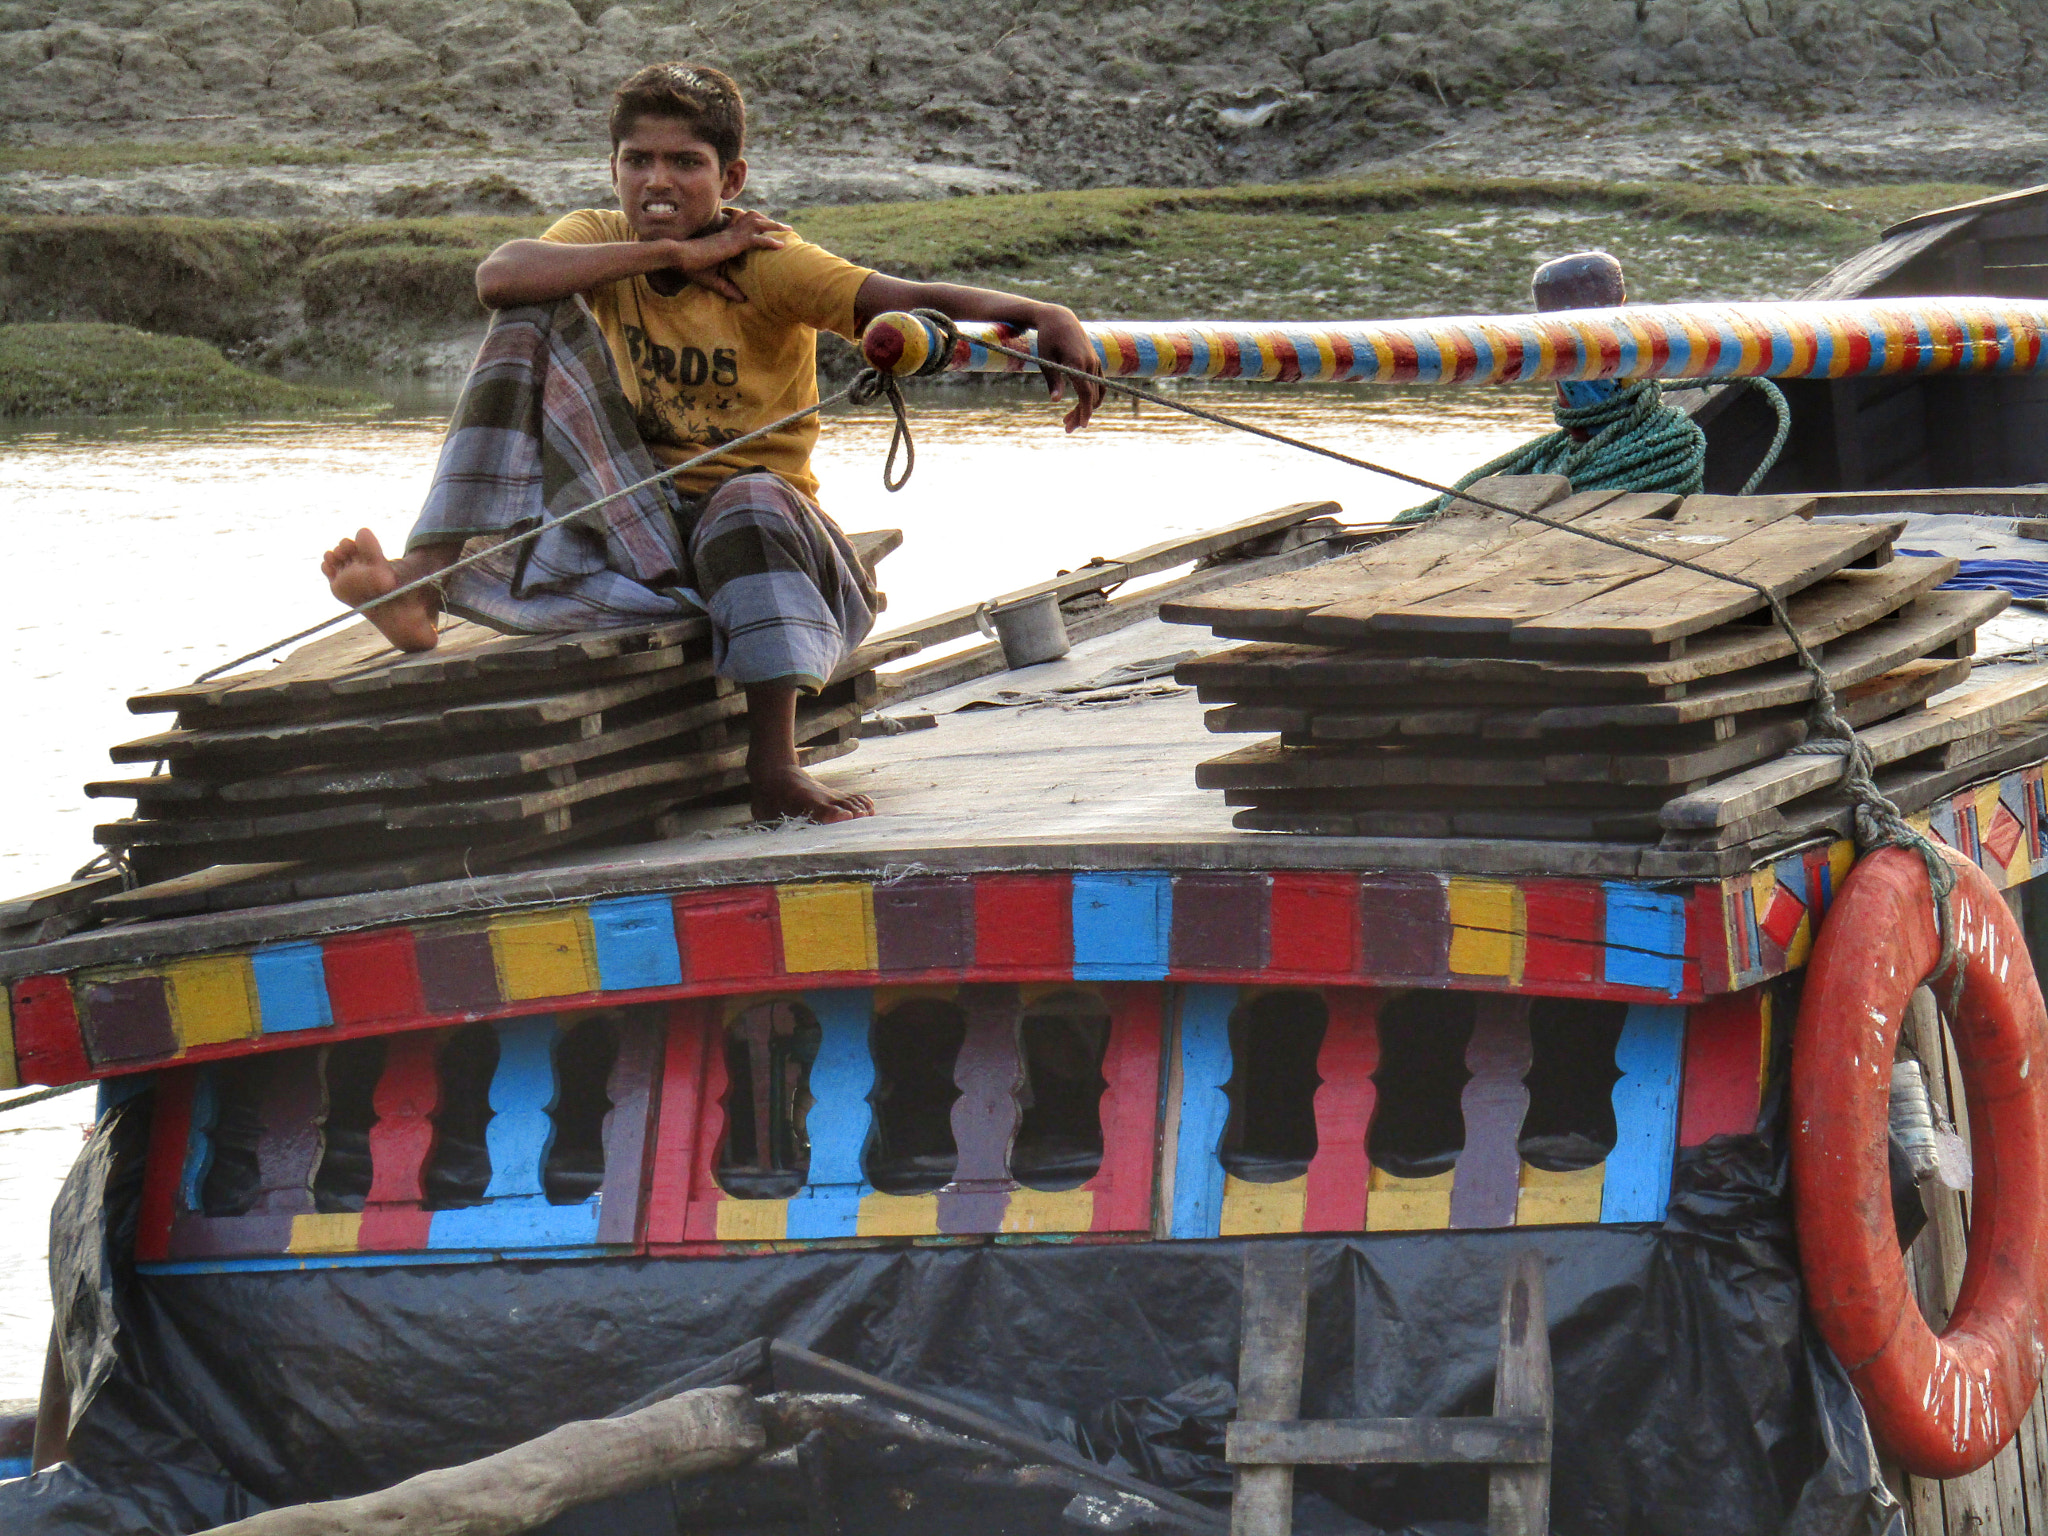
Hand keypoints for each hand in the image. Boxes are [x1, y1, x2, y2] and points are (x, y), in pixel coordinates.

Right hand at [667, 208, 790, 300]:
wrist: (680, 258)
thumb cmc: (692, 268)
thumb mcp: (714, 281)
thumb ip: (728, 289)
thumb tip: (743, 300)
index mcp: (726, 239)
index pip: (746, 229)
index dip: (759, 228)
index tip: (772, 232)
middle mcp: (730, 234)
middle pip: (755, 222)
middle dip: (771, 224)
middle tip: (786, 228)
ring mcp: (732, 237)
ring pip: (758, 226)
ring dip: (774, 227)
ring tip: (788, 231)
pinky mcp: (732, 243)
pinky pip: (755, 239)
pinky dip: (768, 241)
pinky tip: (780, 245)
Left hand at [1031, 303, 1102, 430]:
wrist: (1058, 318)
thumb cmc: (1047, 338)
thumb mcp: (1046, 359)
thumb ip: (1053, 380)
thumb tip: (1055, 401)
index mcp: (1077, 363)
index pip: (1086, 393)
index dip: (1085, 410)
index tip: (1082, 425)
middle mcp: (1090, 363)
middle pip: (1092, 396)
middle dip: (1081, 414)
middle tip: (1067, 429)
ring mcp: (1095, 361)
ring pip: (1097, 391)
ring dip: (1087, 407)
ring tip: (1070, 420)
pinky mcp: (1095, 360)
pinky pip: (1099, 383)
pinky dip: (1093, 396)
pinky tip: (1082, 404)